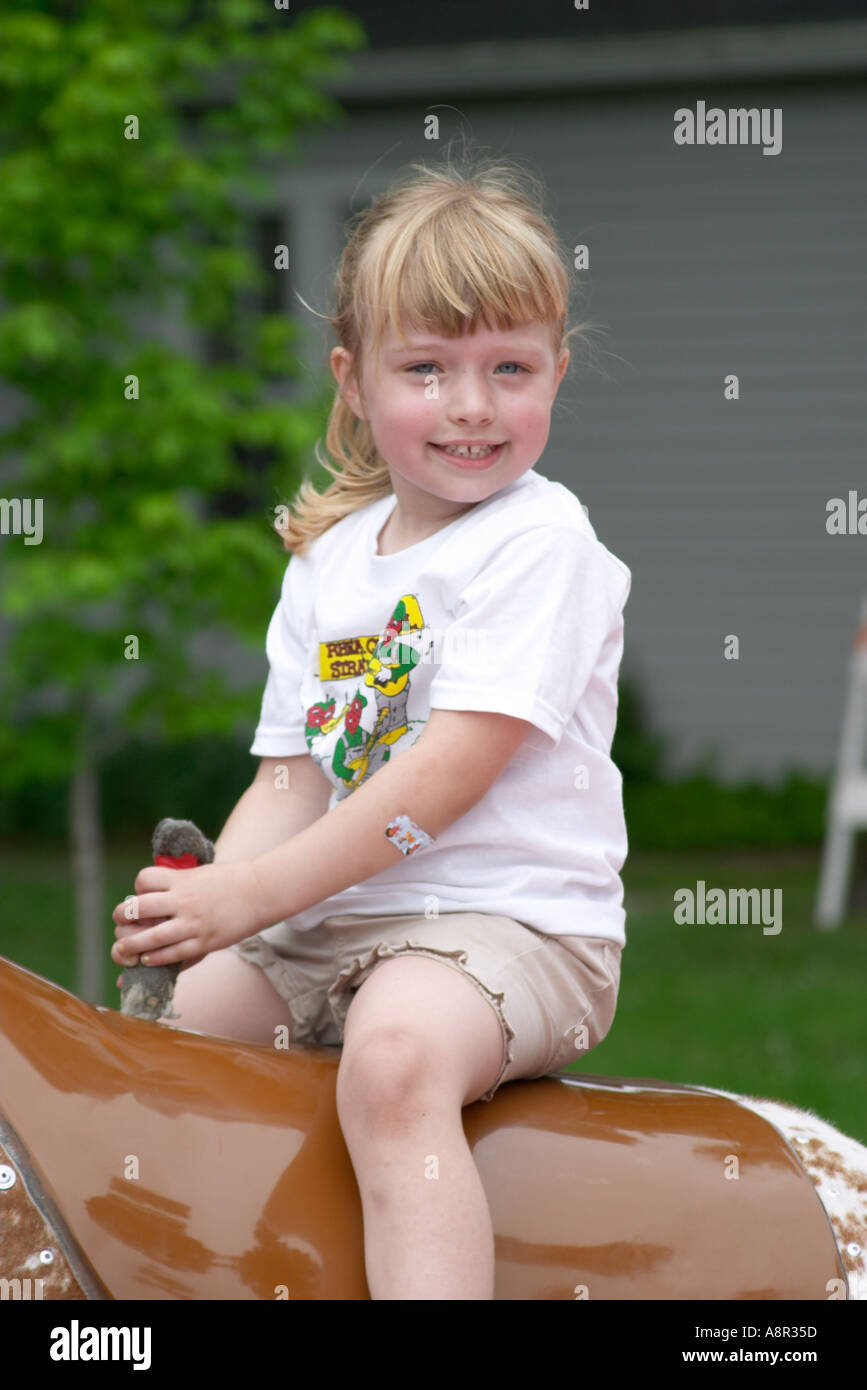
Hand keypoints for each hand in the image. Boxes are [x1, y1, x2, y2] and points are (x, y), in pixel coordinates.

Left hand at [110, 860, 263, 969]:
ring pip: (151, 937)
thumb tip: (157, 892)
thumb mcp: (200, 873)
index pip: (144, 880)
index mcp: (182, 879)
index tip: (139, 895)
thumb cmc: (231, 880)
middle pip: (139, 908)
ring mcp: (193, 922)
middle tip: (120, 921)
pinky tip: (148, 958)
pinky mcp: (204, 941)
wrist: (261, 892)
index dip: (137, 888)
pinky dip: (156, 958)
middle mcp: (184, 900)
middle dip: (123, 916)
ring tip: (123, 949)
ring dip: (132, 944)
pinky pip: (173, 953)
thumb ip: (179, 882)